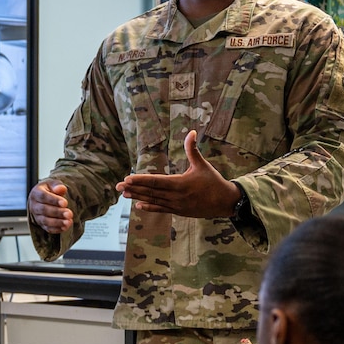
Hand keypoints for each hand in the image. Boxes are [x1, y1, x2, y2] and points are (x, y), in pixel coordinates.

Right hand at [28, 181, 72, 232]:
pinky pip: (48, 228)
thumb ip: (57, 185)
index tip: (65, 203)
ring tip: (68, 222)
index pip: (43, 197)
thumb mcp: (53, 184)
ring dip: (57, 222)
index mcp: (36, 193)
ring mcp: (37, 216)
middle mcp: (34, 206)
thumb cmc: (50, 190)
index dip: (54, 200)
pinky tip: (65, 227)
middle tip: (69, 213)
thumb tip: (60, 188)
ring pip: (45, 221)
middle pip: (44, 210)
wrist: (45, 198)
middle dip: (57, 212)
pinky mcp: (41, 224)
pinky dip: (57, 229)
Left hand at [115, 130, 240, 217]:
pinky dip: (150, 207)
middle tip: (118, 186)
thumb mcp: (202, 165)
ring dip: (138, 197)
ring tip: (124, 194)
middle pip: (151, 191)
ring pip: (154, 200)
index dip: (141, 180)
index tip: (128, 178)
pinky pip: (161, 209)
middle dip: (134, 188)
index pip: (156, 181)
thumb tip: (191, 132)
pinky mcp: (179, 211)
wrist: (225, 202)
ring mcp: (177, 205)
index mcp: (180, 183)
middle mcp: (176, 196)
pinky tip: (138, 205)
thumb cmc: (213, 181)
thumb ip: (192, 149)